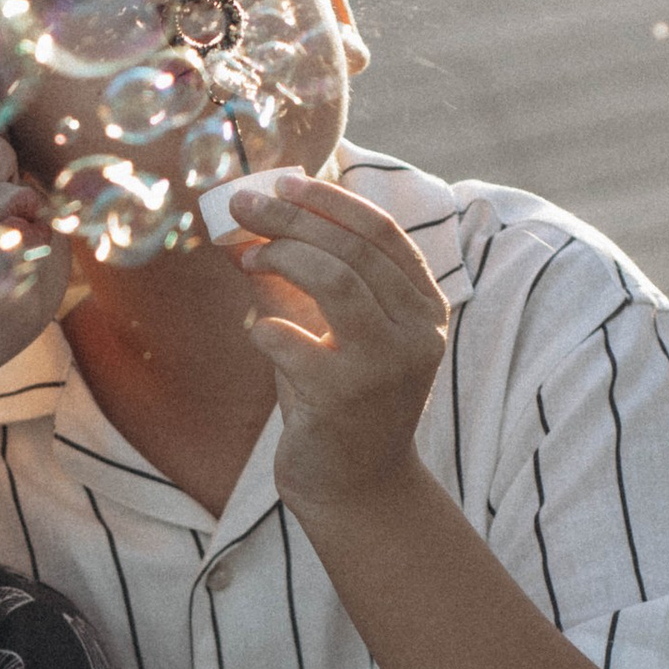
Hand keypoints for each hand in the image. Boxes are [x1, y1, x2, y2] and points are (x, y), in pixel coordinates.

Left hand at [226, 171, 448, 515]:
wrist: (355, 487)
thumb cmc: (340, 400)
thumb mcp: (331, 331)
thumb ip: (305, 282)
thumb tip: (251, 226)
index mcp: (425, 308)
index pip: (382, 233)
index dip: (329, 201)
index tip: (282, 181)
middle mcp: (418, 333)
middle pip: (354, 249)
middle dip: (292, 218)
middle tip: (243, 206)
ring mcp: (386, 366)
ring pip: (335, 280)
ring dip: (280, 257)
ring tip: (246, 259)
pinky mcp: (344, 398)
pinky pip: (289, 338)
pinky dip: (262, 325)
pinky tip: (258, 331)